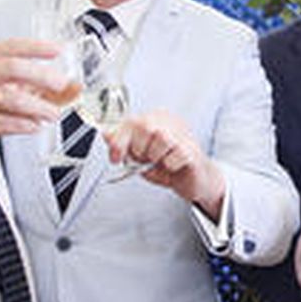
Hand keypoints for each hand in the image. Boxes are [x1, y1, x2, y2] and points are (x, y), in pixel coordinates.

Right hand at [0, 37, 64, 178]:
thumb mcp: (1, 84)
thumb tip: (72, 86)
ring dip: (38, 106)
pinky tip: (35, 124)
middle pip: (12, 68)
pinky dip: (26, 124)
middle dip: (41, 75)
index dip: (37, 47)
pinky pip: (7, 122)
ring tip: (53, 112)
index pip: (12, 46)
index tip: (58, 50)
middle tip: (61, 84)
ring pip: (11, 99)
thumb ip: (37, 84)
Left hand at [105, 110, 225, 218]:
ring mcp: (183, 134)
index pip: (131, 121)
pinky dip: (169, 166)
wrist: (194, 182)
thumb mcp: (140, 156)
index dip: (119, 140)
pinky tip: (174, 167)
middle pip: (145, 126)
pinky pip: (173, 157)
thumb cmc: (167, 167)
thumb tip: (106, 134)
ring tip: (161, 162)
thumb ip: (123, 145)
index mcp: (155, 119)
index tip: (115, 157)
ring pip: (161, 139)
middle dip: (139, 149)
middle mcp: (170, 122)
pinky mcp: (192, 150)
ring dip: (155, 157)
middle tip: (145, 159)